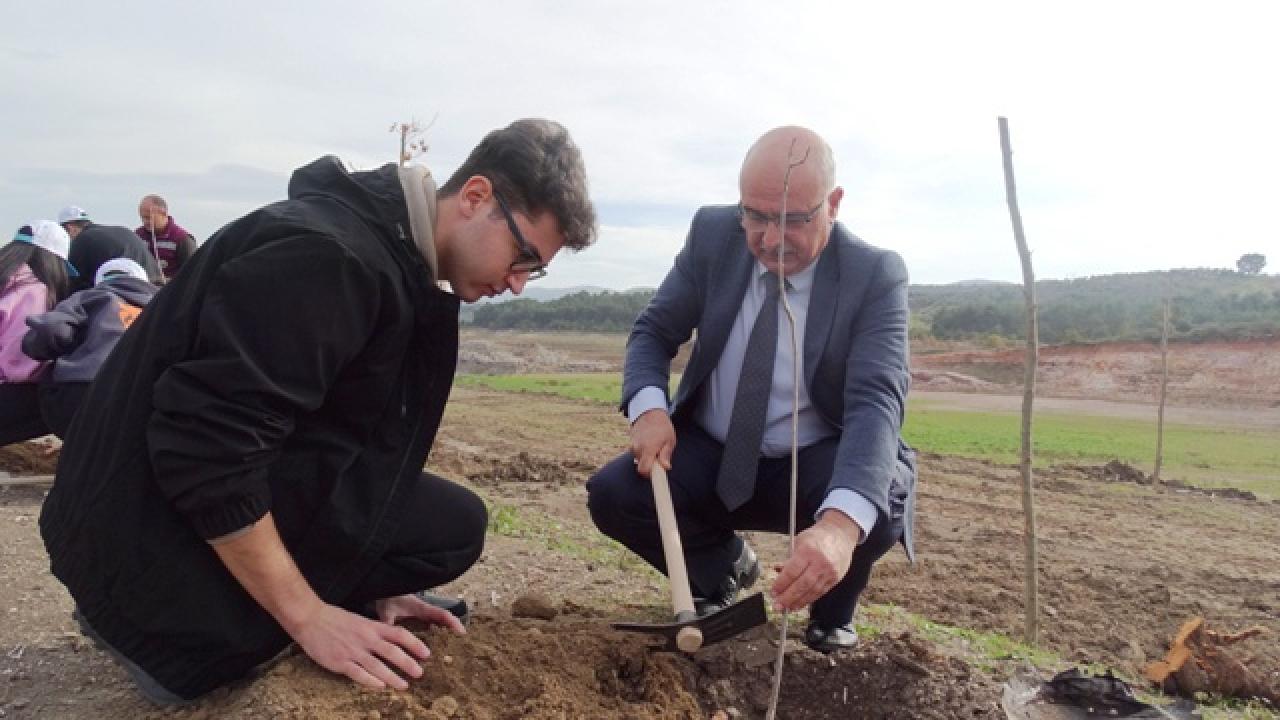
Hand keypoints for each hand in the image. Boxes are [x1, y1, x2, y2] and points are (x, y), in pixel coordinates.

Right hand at [288, 601, 433, 690]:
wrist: (310, 619)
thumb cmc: (335, 619)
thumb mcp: (359, 621)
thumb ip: (374, 631)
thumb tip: (391, 641)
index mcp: (371, 627)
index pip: (399, 634)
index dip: (414, 644)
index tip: (426, 653)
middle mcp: (365, 639)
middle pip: (392, 652)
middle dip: (408, 663)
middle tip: (420, 673)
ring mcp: (353, 651)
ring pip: (378, 666)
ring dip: (392, 677)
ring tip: (404, 686)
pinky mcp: (340, 662)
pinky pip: (358, 673)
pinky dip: (370, 681)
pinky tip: (380, 687)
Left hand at [375, 593, 466, 634]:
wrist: (385, 586)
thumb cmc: (386, 598)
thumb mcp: (386, 612)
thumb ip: (389, 625)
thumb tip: (390, 642)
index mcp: (421, 608)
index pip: (441, 614)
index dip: (453, 622)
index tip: (462, 632)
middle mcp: (426, 610)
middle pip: (445, 619)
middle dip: (455, 629)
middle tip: (463, 643)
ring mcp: (423, 612)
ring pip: (440, 621)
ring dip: (447, 631)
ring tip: (453, 646)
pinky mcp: (419, 615)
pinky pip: (433, 623)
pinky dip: (438, 631)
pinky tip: (437, 643)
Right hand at [629, 409, 674, 476]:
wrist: (650, 412)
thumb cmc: (663, 427)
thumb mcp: (669, 440)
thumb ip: (666, 455)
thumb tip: (665, 467)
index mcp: (648, 449)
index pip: (643, 470)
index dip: (649, 474)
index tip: (656, 472)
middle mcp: (637, 448)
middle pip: (641, 466)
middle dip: (649, 465)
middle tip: (658, 457)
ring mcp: (632, 445)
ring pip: (638, 459)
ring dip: (646, 457)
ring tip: (654, 447)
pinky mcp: (630, 442)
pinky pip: (636, 452)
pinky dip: (642, 451)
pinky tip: (648, 443)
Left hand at [769, 511, 860, 611]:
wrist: (840, 534)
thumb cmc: (817, 537)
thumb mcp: (799, 542)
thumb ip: (789, 559)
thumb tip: (777, 572)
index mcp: (807, 550)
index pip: (791, 571)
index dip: (781, 584)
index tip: (773, 592)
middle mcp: (820, 562)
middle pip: (802, 585)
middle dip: (788, 597)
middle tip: (777, 606)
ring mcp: (829, 572)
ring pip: (812, 591)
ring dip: (798, 602)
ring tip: (787, 608)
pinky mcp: (835, 578)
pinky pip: (820, 592)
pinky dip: (809, 599)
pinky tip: (800, 604)